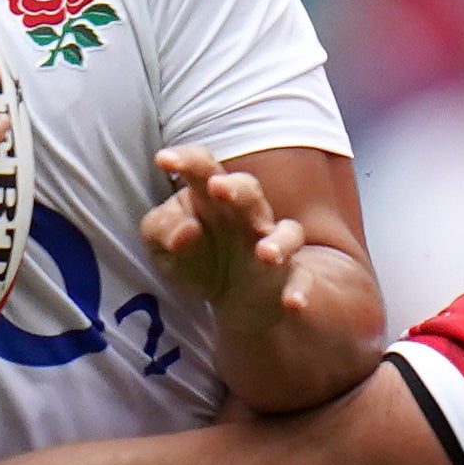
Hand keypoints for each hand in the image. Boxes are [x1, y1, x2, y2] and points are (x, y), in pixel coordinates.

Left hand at [143, 145, 364, 347]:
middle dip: (235, 188)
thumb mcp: (162, 248)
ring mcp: (270, 244)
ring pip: (287, 232)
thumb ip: (162, 232)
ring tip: (265, 253)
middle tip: (217, 188)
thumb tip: (185, 231)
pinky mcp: (287, 277)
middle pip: (248, 191)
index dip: (186, 160)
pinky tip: (293, 303)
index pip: (202, 168)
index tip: (163, 160)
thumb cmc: (195, 258)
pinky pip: (301, 279)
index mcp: (209, 198)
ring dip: (279, 241)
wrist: (231, 300)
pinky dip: (301, 290)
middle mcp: (245, 216)